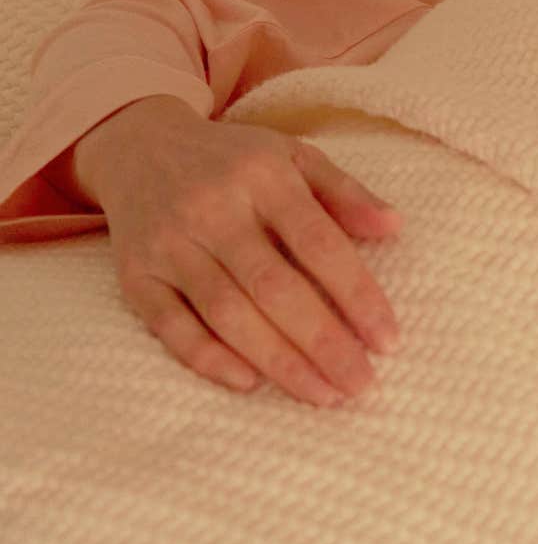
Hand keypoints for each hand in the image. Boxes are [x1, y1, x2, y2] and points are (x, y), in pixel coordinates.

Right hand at [64, 95, 402, 406]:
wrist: (141, 149)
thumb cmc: (236, 161)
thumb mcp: (295, 156)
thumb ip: (346, 192)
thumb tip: (394, 225)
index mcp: (263, 177)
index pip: (319, 243)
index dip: (356, 294)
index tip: (389, 340)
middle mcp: (213, 210)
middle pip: (273, 287)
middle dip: (322, 341)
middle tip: (361, 384)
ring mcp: (170, 245)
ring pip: (226, 313)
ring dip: (277, 360)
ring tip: (323, 394)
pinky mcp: (136, 276)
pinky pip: (169, 326)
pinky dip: (207, 358)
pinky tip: (249, 383)